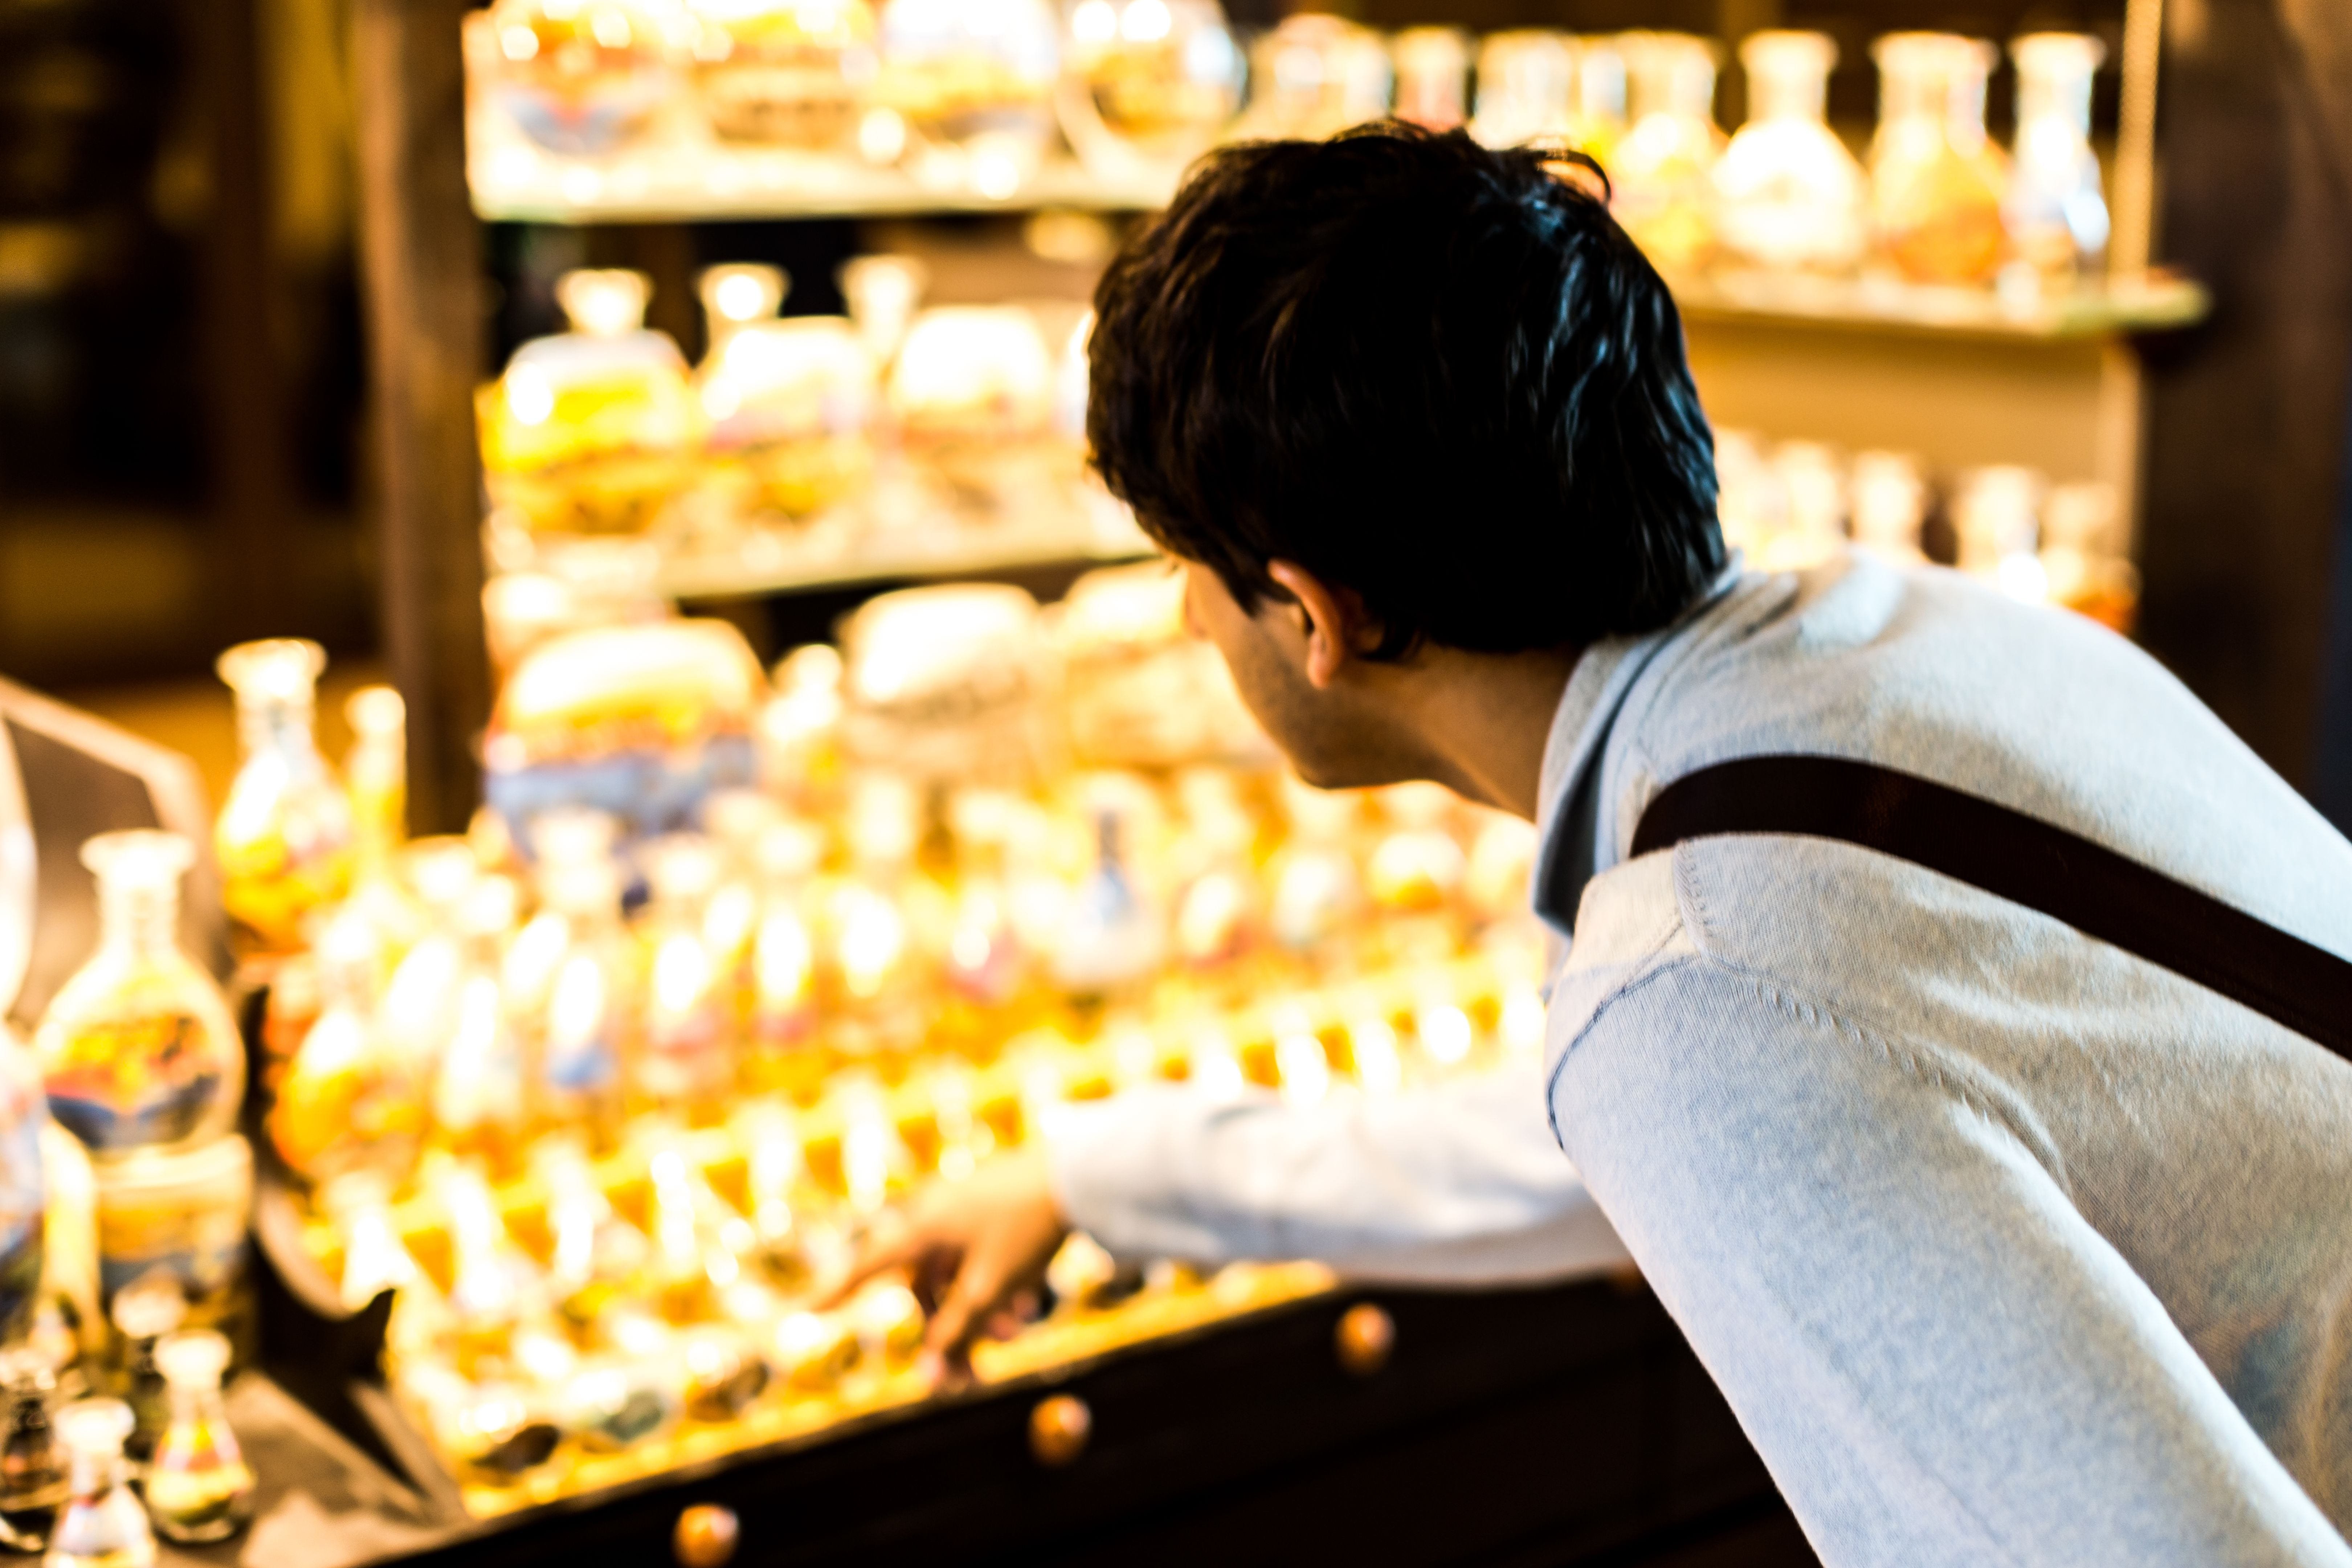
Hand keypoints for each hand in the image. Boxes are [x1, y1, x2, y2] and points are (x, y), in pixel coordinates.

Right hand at [823, 1145, 1069, 1386]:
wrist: (1080, 1174)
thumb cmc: (1028, 1229)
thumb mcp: (990, 1291)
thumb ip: (956, 1335)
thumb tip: (929, 1381)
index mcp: (920, 1227)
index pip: (865, 1268)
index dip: (835, 1294)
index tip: (805, 1313)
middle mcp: (933, 1215)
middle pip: (923, 1287)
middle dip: (945, 1334)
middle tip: (969, 1380)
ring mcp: (962, 1209)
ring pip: (955, 1276)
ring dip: (977, 1312)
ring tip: (1015, 1333)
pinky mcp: (990, 1208)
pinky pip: (978, 1257)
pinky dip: (993, 1285)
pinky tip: (1026, 1304)